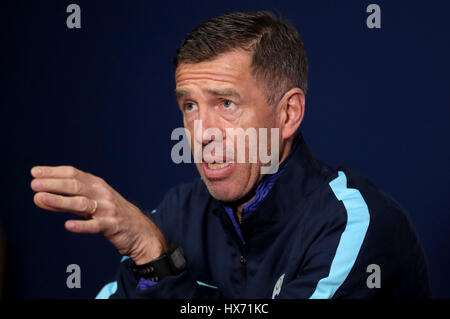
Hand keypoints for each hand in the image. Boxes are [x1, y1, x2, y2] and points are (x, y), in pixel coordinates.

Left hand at [30, 165, 167, 264]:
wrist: (141, 232)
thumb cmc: (112, 215)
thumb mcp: (92, 203)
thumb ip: (67, 201)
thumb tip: (38, 198)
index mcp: (98, 185)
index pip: (74, 174)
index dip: (54, 172)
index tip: (35, 172)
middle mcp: (102, 194)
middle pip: (76, 186)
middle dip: (53, 184)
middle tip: (33, 184)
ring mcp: (108, 210)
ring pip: (82, 203)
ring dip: (60, 201)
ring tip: (40, 199)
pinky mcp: (112, 226)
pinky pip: (95, 226)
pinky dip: (81, 225)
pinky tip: (68, 225)